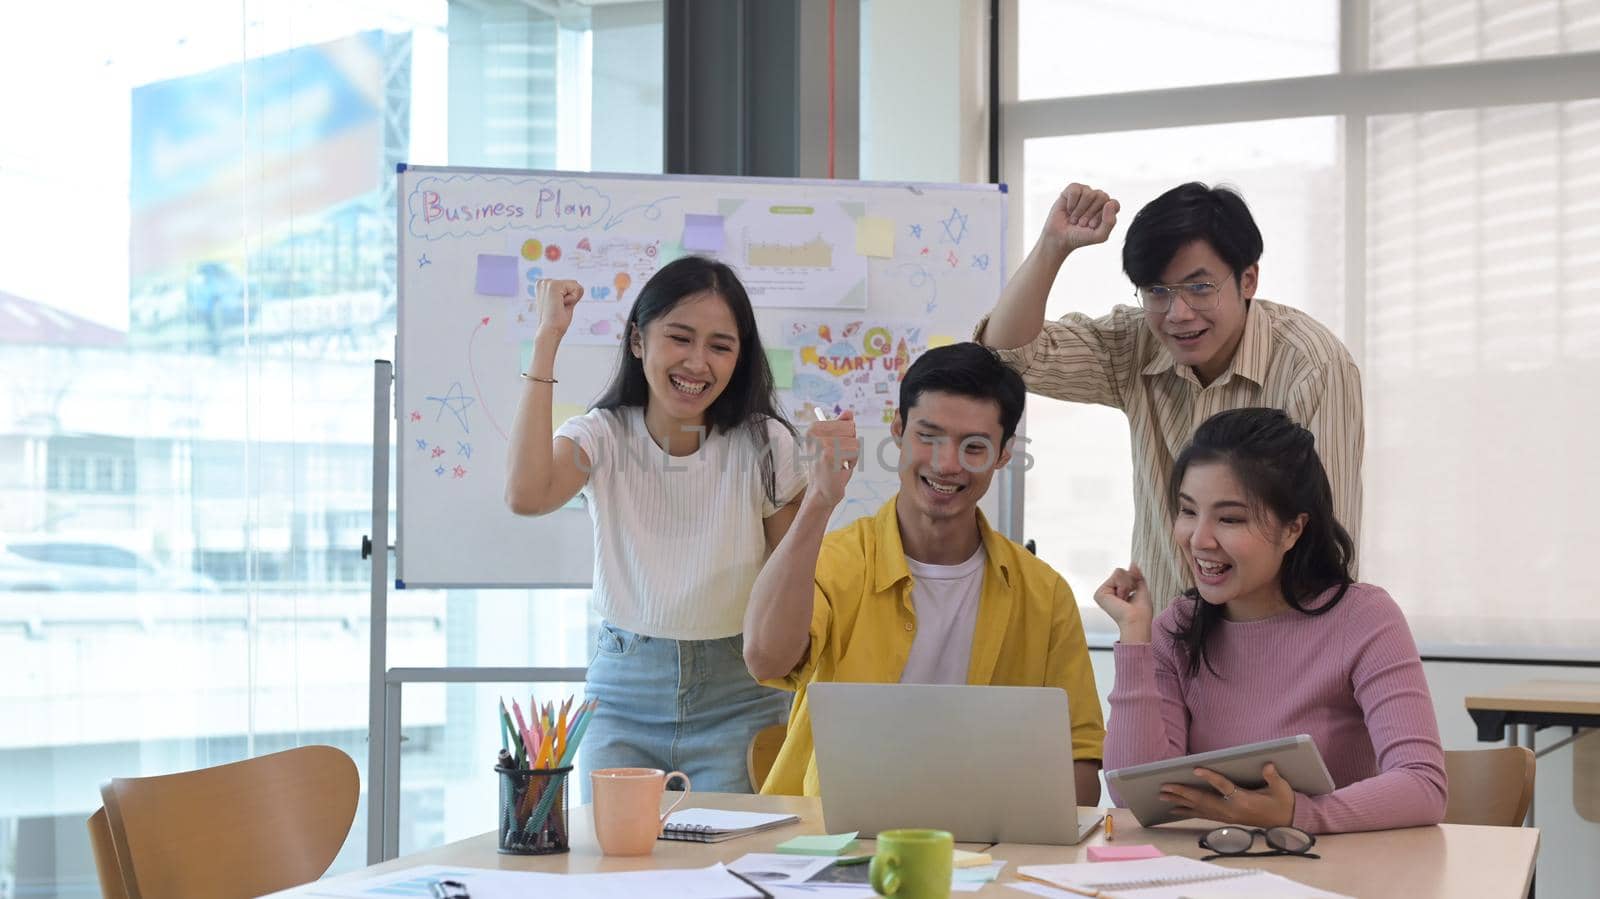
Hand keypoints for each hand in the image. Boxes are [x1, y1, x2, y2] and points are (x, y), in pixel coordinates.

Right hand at [534, 279, 583, 339]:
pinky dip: (573, 299)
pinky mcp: (553, 285)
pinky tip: (561, 305)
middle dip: (572, 298)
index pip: (569, 286)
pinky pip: (576, 288)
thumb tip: (578, 285)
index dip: (569, 299)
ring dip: (572, 299)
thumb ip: (568, 294)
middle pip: (573, 283)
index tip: (558, 308)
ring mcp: (547, 282)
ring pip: (576, 284)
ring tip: (559, 307)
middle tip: (559, 308)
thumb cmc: (556, 322)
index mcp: (543, 286)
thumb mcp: (564, 303)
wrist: (549, 332)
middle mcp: (543, 282)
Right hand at [804, 410, 857, 507]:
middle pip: (852, 429)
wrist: (821, 493)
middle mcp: (814, 433)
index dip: (846, 438)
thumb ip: (841, 427)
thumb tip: (849, 412)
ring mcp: (821, 443)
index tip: (834, 450)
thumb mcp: (835, 443)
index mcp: (814, 428)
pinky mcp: (828, 455)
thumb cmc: (830, 468)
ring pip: (855, 441)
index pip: (848, 423)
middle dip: (850, 445)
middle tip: (837, 458)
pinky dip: (851, 462)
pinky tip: (839, 469)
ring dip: (851, 455)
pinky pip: (855, 451)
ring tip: (838, 464)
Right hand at [1040, 183, 1118, 255]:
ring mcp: (1086, 192)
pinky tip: (1068, 210)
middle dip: (1090, 213)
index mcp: (1108, 208)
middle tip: (1082, 223)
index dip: (1102, 215)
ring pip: (1089, 193)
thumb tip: (1109, 203)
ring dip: (1079, 210)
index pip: (1114, 204)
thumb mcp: (1099, 236)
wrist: (1059, 238)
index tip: (1092, 225)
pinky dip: (1071, 203)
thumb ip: (1109, 222)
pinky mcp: (1073, 189)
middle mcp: (1099, 198)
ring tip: (1074, 219)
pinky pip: (1075, 190)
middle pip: (1102, 197)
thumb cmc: (1080, 237)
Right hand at [1092, 563, 1152, 642]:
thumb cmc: (1141, 611)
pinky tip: (1120, 598)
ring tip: (1125, 599)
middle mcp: (1108, 592)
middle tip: (1129, 597)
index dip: (1133, 580)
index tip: (1134, 592)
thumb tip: (1132, 563)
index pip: (1124, 574)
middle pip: (1121, 571)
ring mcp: (1103, 592)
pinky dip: (1123, 586)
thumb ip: (1136, 575)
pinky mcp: (1100, 593)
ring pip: (1119, 572)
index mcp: (1116, 592)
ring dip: (1127, 585)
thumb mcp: (1141, 588)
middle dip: (1130, 581)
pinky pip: (1116, 576)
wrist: (1137, 619)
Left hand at [1159, 764, 1296, 828]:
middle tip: (1164, 787)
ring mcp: (1226, 816)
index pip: (1224, 786)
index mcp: (1244, 800)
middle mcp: (1231, 810)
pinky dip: (1187, 811)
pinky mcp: (1225, 819)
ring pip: (1199, 809)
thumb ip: (1273, 777)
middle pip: (1203, 800)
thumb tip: (1268, 764)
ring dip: (1180, 802)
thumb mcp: (1282, 789)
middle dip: (1182, 793)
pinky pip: (1202, 815)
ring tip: (1162, 797)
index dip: (1210, 777)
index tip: (1196, 768)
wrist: (1285, 824)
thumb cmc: (1282, 803)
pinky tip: (1174, 810)